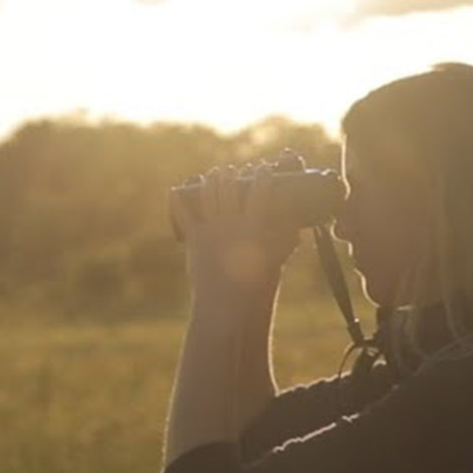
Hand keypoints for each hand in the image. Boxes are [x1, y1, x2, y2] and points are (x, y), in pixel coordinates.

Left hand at [170, 162, 300, 291]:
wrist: (230, 305)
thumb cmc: (259, 285)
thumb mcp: (278, 259)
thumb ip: (287, 239)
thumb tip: (297, 227)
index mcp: (256, 224)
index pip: (261, 189)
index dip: (263, 174)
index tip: (264, 168)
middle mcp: (232, 221)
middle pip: (230, 187)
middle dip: (232, 174)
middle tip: (235, 171)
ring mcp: (212, 228)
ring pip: (209, 194)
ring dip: (212, 180)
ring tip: (214, 174)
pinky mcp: (195, 238)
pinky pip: (184, 214)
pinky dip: (178, 201)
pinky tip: (176, 190)